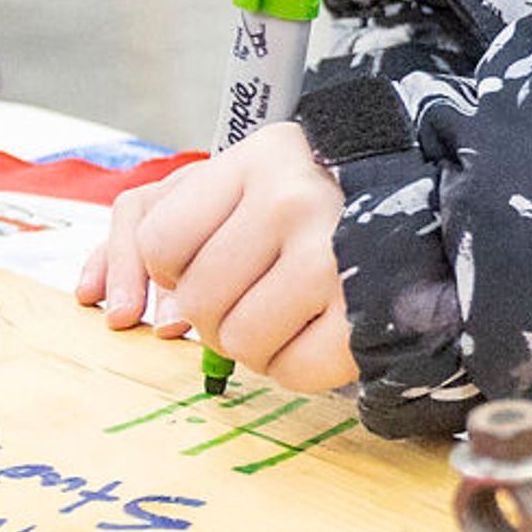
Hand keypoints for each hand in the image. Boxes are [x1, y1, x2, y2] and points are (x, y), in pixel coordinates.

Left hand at [75, 124, 355, 393]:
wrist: (428, 217)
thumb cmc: (315, 206)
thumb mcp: (239, 185)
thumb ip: (152, 225)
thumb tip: (104, 301)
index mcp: (257, 158)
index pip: (159, 242)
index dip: (172, 273)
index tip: (210, 264)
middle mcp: (293, 200)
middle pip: (198, 301)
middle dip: (214, 316)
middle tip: (253, 297)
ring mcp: (334, 257)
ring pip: (239, 342)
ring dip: (255, 345)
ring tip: (287, 314)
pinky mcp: (365, 313)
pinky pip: (293, 372)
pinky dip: (296, 367)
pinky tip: (316, 333)